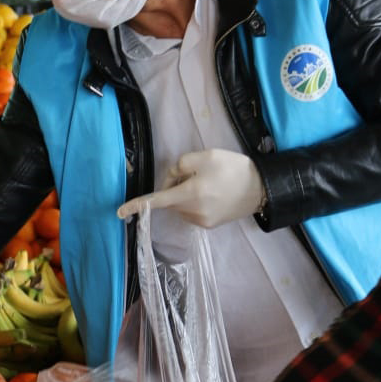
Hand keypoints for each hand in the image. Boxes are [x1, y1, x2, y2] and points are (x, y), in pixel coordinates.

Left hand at [118, 149, 264, 226]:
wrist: (262, 188)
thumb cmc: (233, 168)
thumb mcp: (206, 156)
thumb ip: (181, 165)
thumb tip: (170, 181)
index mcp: (190, 194)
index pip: (157, 201)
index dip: (136, 205)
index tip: (119, 212)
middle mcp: (192, 212)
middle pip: (169, 200)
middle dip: (173, 187)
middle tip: (194, 173)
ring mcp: (201, 221)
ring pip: (180, 207)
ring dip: (183, 196)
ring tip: (207, 183)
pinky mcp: (209, 225)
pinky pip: (191, 212)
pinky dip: (193, 203)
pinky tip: (212, 194)